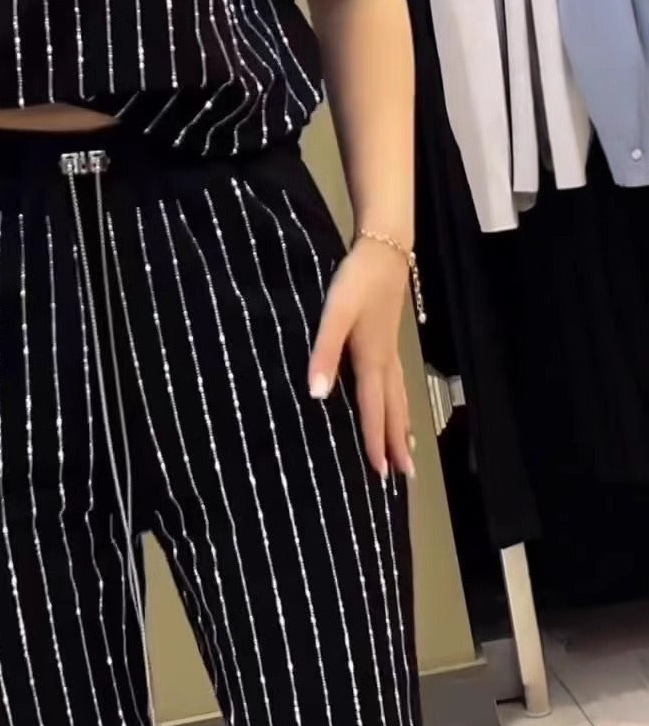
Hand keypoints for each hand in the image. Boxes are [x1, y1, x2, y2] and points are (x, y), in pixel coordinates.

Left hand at [309, 236, 414, 479]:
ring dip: (403, 425)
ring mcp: (390, 349)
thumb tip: (316, 395)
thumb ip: (323, 352)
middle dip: (397, 443)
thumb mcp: (335, 314)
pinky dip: (401, 401)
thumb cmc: (357, 281)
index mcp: (370, 361)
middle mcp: (384, 361)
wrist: (384, 249)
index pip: (374, 410)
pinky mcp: (389, 337)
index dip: (376, 443)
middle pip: (393, 409)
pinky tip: (399, 400)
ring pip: (400, 396)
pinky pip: (398, 382)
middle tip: (404, 476)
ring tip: (409, 449)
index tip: (381, 475)